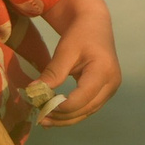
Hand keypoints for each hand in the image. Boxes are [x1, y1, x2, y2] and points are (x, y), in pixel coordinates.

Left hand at [33, 0, 120, 126]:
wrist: (94, 24)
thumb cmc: (80, 34)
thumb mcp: (65, 51)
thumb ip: (52, 73)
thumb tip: (33, 92)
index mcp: (103, 71)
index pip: (82, 98)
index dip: (62, 107)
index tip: (41, 107)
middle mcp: (111, 83)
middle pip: (86, 109)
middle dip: (62, 116)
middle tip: (40, 118)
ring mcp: (110, 89)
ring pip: (87, 112)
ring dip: (66, 119)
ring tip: (45, 120)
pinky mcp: (105, 91)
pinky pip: (88, 107)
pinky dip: (72, 113)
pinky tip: (55, 115)